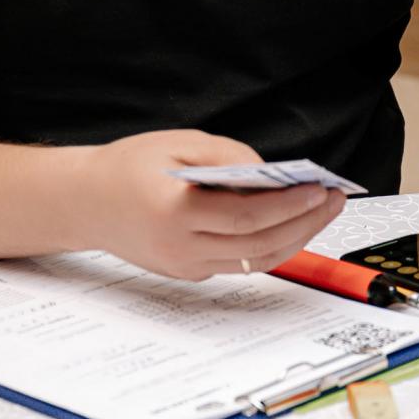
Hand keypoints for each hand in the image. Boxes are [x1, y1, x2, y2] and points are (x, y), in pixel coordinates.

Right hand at [78, 129, 345, 280]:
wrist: (83, 203)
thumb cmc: (129, 167)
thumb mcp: (179, 145)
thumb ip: (228, 158)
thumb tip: (274, 175)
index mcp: (174, 213)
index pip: (245, 218)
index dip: (288, 206)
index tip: (320, 189)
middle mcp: (180, 248)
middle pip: (258, 246)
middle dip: (305, 223)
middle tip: (335, 199)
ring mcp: (184, 267)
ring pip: (255, 262)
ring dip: (296, 238)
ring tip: (323, 211)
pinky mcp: (188, 273)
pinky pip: (240, 264)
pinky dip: (271, 245)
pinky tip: (293, 222)